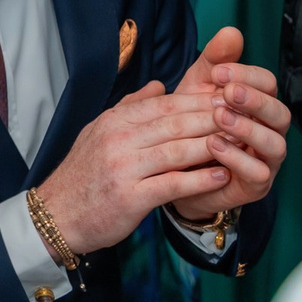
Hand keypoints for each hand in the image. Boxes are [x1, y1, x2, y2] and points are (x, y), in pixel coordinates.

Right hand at [34, 81, 236, 256]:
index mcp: (113, 121)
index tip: (228, 99)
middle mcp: (118, 140)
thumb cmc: (83, 175)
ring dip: (214, 145)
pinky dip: (200, 178)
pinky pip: (173, 184)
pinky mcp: (130, 197)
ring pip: (178, 150)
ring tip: (241, 143)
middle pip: (176, 123)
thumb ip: (130, 107)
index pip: (164, 104)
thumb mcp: (98, 132)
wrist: (55, 214)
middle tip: (245, 116)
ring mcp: (124, 168)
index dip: (199, 100)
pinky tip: (222, 175)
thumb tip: (158, 86)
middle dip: (214, 118)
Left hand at [165, 26, 289, 218]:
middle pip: (280, 113)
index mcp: (258, 104)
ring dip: (248, 129)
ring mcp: (265, 159)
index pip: (268, 84)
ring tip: (219, 118)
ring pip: (275, 144)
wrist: (175, 169)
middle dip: (256, 101)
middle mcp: (269, 131)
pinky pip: (258, 173)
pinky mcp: (255, 185)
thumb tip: (231, 31)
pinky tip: (214, 145)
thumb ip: (214, 61)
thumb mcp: (197, 88)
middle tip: (228, 92)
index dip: (248, 75)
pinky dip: (237, 158)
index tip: (219, 71)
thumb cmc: (191, 123)